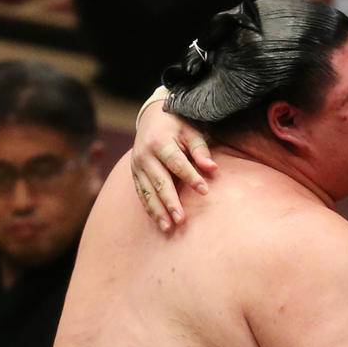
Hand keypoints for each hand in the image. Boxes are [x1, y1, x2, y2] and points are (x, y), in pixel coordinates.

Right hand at [130, 100, 216, 231]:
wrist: (151, 118)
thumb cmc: (177, 125)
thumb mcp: (190, 131)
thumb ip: (200, 150)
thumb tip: (213, 168)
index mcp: (159, 141)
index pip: (177, 163)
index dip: (191, 177)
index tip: (205, 191)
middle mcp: (145, 155)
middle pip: (160, 182)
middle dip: (171, 202)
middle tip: (181, 220)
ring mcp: (137, 166)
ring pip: (148, 192)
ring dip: (158, 211)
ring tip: (168, 228)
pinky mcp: (135, 174)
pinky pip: (142, 194)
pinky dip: (150, 208)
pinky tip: (160, 221)